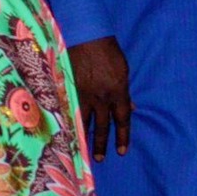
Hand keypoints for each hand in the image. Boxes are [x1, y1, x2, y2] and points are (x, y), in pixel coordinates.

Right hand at [68, 36, 131, 159]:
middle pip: (103, 125)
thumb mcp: (124, 71)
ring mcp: (84, 94)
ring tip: (81, 151)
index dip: (122, 137)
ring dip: (84, 136)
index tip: (121, 151)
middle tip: (100, 159)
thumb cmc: (108, 51)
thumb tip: (131, 107)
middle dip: (102, 143)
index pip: (123, 120)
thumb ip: (125, 91)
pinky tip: (66, 130)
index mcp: (118, 92)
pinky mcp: (70, 88)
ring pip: (85, 120)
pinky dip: (69, 120)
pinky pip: (71, 109)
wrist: (87, 36)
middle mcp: (102, 97)